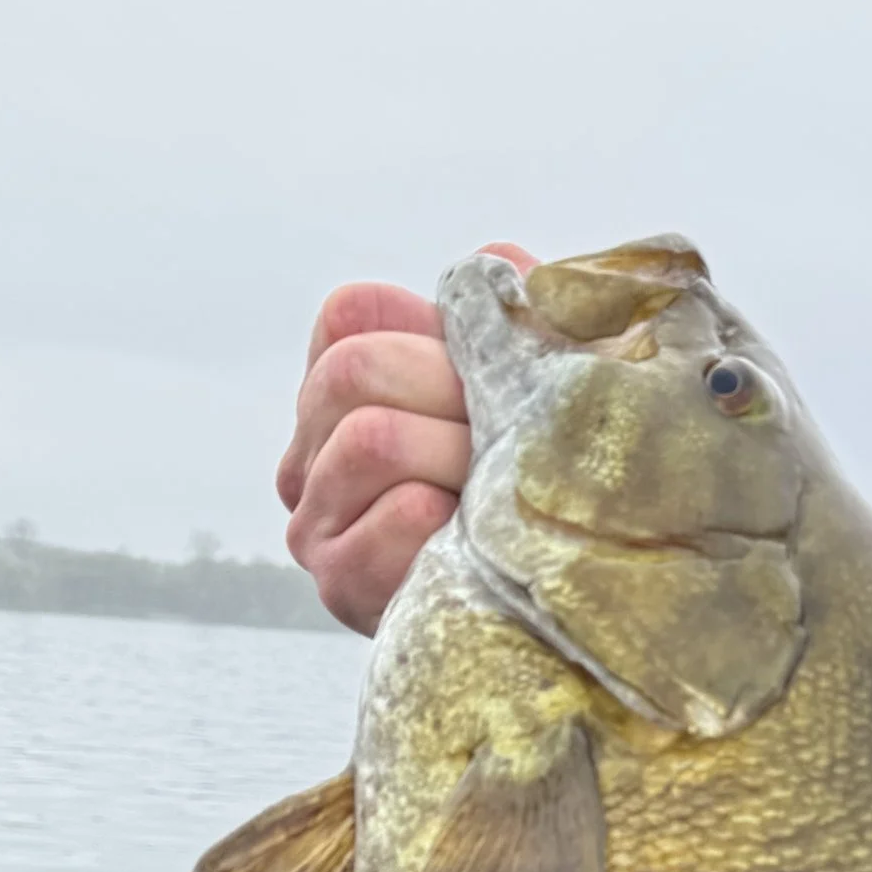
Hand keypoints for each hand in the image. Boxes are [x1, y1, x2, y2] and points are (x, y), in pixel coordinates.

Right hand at [278, 241, 534, 632]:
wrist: (559, 607)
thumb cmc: (550, 483)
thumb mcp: (545, 386)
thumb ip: (524, 316)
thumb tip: (505, 264)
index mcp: (344, 385)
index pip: (353, 315)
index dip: (437, 336)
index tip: (493, 381)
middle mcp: (311, 447)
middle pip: (356, 370)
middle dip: (453, 397)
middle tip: (511, 445)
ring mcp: (314, 517)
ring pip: (371, 439)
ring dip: (460, 460)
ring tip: (499, 496)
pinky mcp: (339, 580)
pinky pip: (392, 516)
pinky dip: (446, 521)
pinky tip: (474, 540)